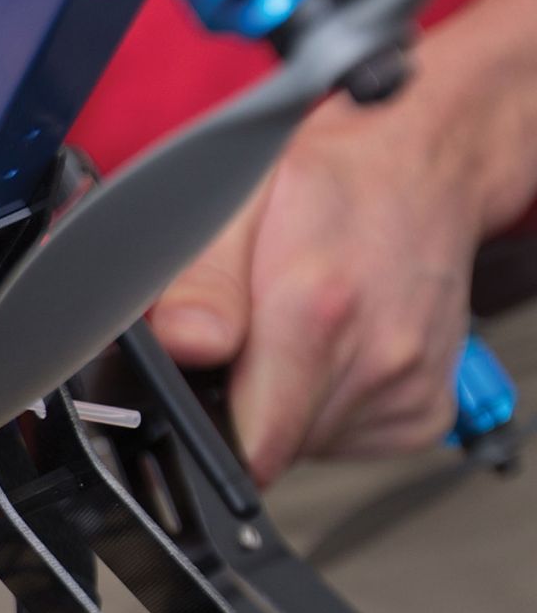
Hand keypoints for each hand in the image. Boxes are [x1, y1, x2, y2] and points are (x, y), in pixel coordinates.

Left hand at [147, 95, 494, 483]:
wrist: (427, 166)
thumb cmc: (332, 180)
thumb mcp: (236, 206)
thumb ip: (201, 283)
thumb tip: (184, 343)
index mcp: (315, 310)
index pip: (249, 443)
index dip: (208, 430)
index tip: (203, 390)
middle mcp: (376, 357)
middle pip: (272, 446)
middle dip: (244, 406)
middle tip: (253, 337)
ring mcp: (409, 387)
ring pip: (309, 445)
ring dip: (288, 405)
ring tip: (299, 332)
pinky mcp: (427, 409)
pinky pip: (352, 441)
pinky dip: (331, 410)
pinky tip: (334, 351)